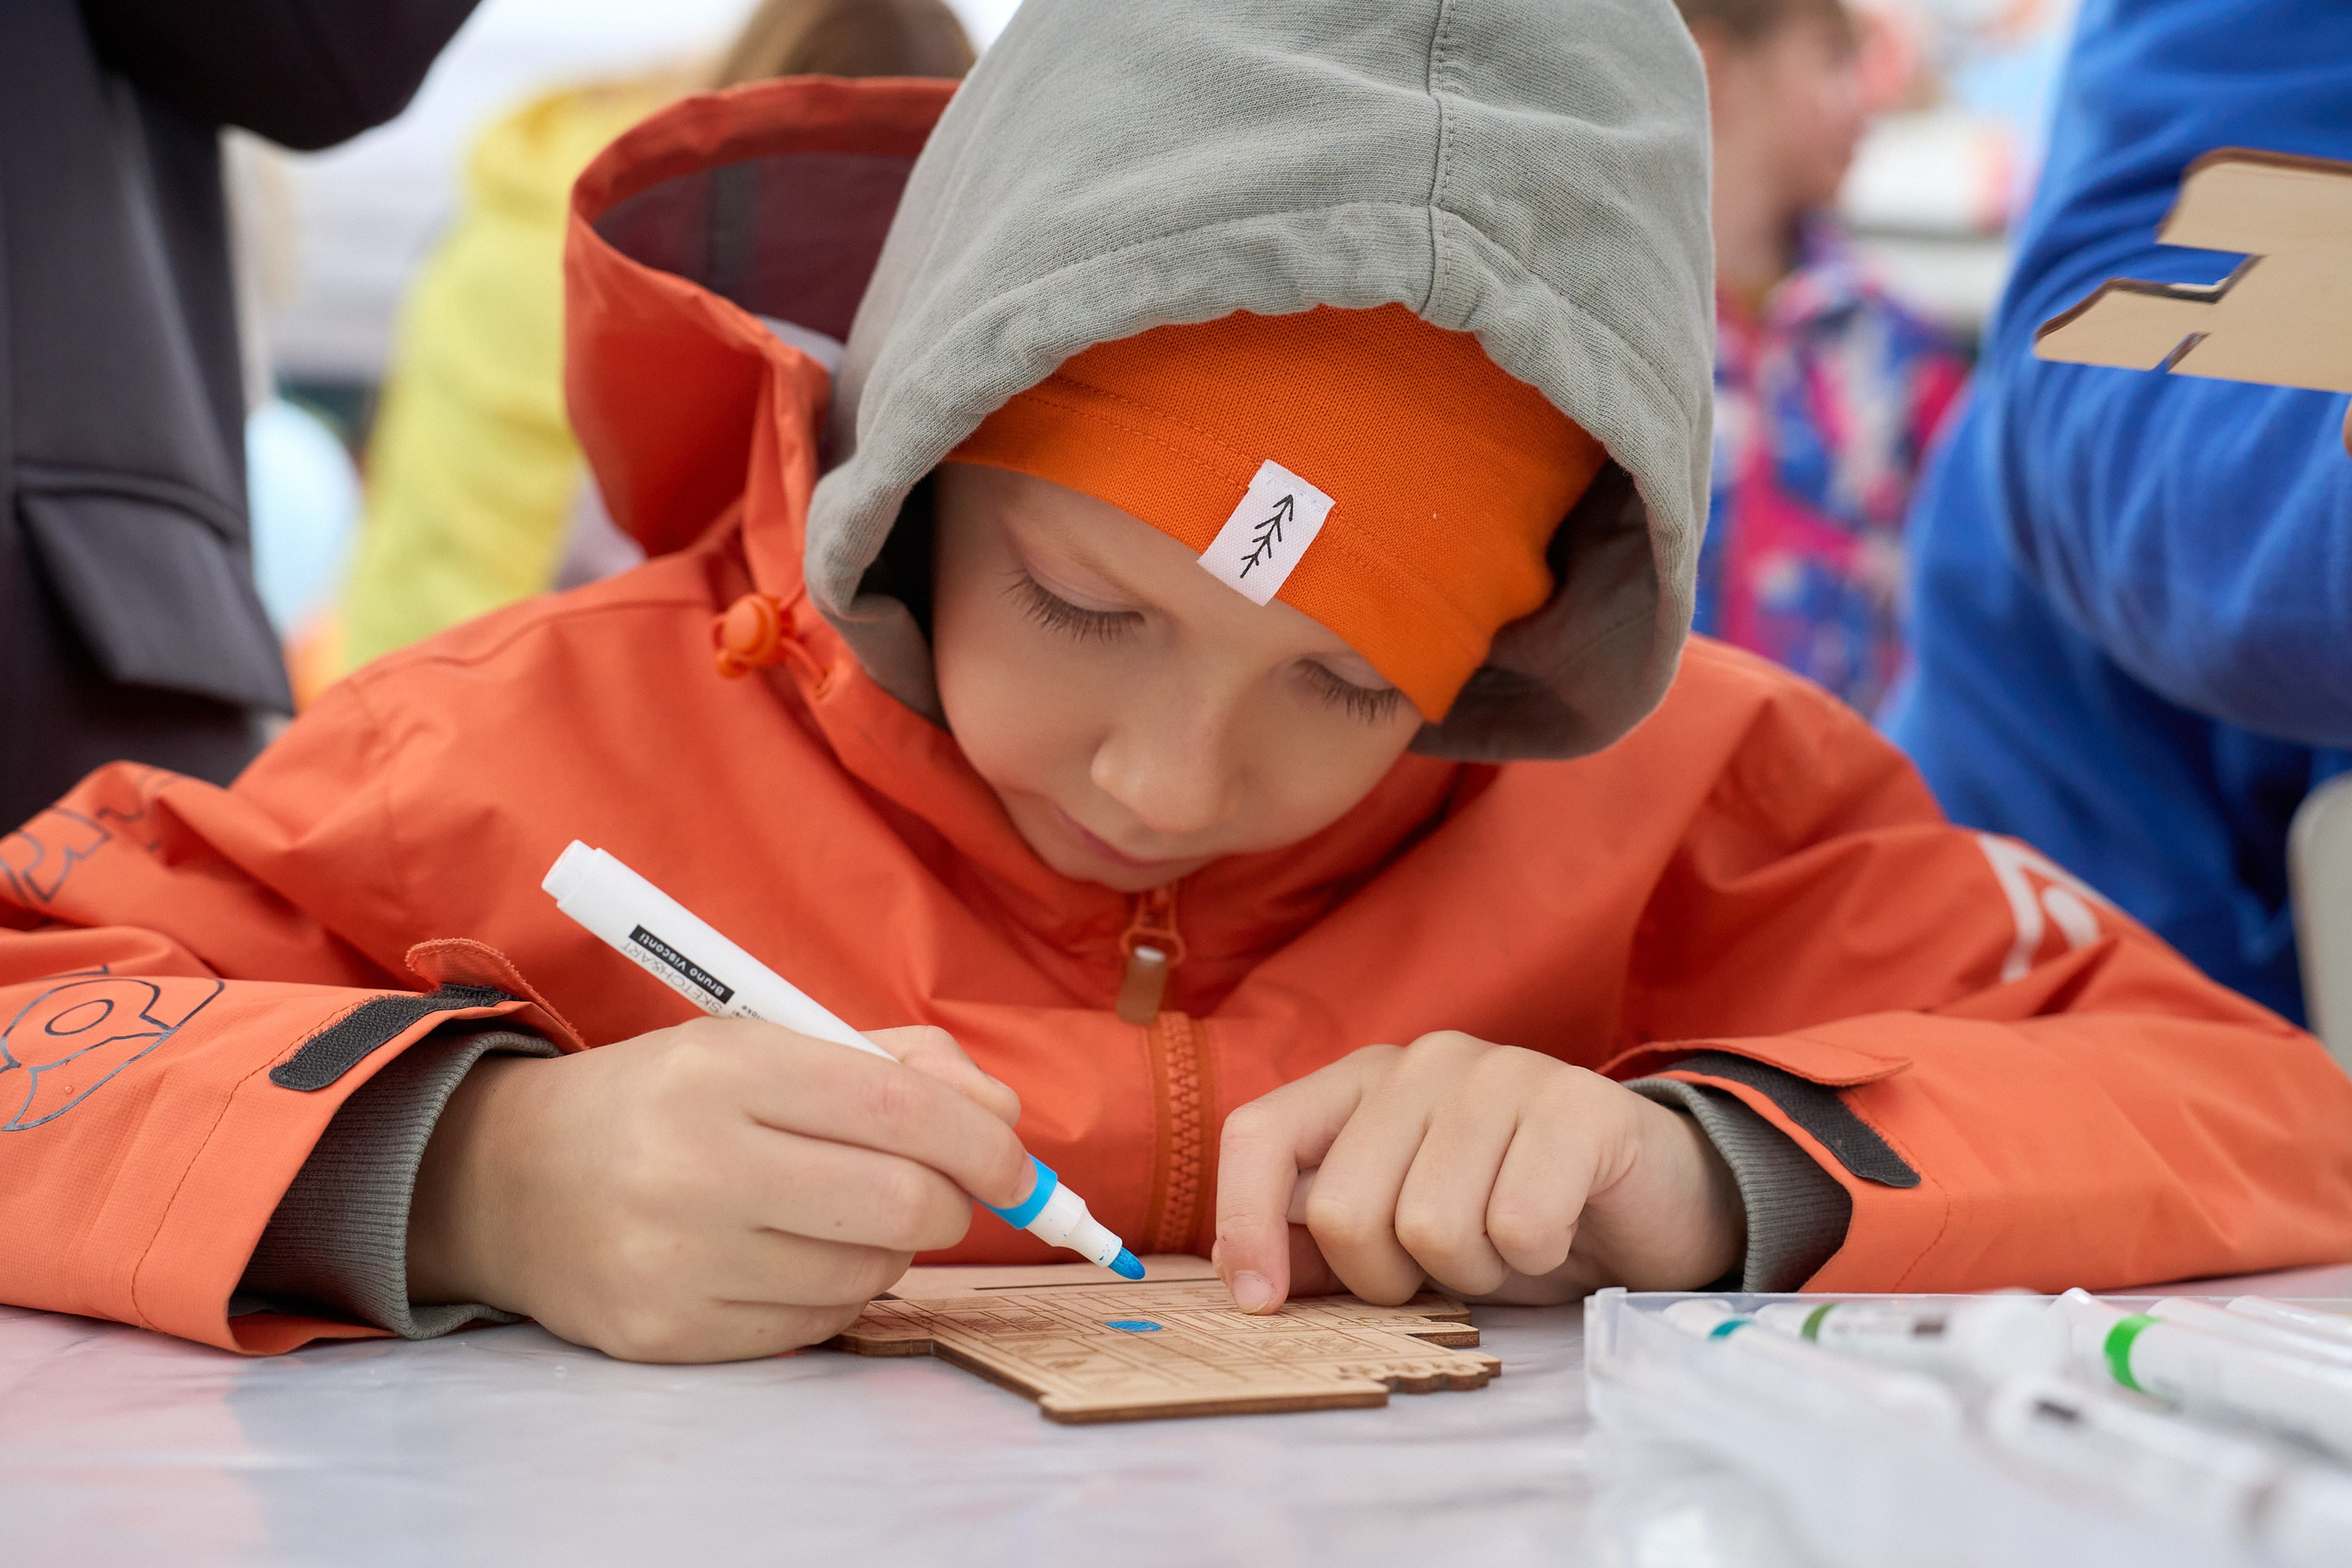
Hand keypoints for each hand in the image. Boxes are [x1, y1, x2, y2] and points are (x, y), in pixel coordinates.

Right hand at [406, 1018, 1030, 1362]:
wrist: (507, 1177)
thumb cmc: (665, 1100)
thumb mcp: (764, 1042)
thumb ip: (896, 1065)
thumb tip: (1006, 1115)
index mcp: (727, 1067)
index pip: (903, 1112)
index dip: (986, 1145)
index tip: (1017, 1166)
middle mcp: (696, 1163)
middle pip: (903, 1204)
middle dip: (950, 1201)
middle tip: (935, 1190)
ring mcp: (677, 1258)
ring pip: (870, 1274)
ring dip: (888, 1249)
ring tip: (838, 1214)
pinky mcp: (667, 1333)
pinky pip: (816, 1327)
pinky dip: (834, 1293)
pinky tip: (791, 1256)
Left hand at [1212, 1033, 1743, 1312]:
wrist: (1654, 1204)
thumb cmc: (1513, 1217)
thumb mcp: (1404, 1234)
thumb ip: (1324, 1241)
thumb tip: (1249, 1280)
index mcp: (1363, 1082)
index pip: (1260, 1133)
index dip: (1245, 1224)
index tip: (1261, 1303)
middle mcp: (1423, 1061)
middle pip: (1345, 1210)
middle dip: (1391, 1277)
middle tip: (1447, 1267)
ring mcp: (1501, 1071)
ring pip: (1431, 1227)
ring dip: (1473, 1272)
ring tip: (1506, 1243)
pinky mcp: (1578, 1105)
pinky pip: (1518, 1225)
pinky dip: (1535, 1257)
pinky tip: (1559, 1230)